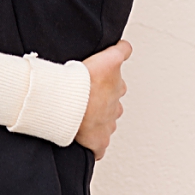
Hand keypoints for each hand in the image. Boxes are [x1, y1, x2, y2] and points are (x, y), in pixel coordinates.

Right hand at [76, 40, 131, 159]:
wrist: (67, 103)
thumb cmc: (81, 81)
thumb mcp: (107, 57)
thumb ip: (121, 51)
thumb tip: (126, 47)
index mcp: (118, 86)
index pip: (119, 82)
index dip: (108, 78)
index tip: (100, 79)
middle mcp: (115, 105)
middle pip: (113, 101)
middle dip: (103, 99)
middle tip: (87, 96)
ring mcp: (108, 124)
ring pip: (107, 123)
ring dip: (98, 120)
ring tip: (83, 116)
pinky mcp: (99, 141)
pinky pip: (99, 148)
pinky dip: (94, 145)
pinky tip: (86, 142)